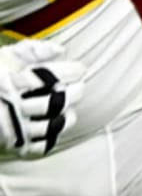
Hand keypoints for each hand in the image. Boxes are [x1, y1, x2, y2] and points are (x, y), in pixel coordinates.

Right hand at [0, 39, 85, 155]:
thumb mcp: (3, 58)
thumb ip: (30, 50)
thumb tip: (60, 49)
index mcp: (8, 83)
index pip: (47, 77)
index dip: (70, 72)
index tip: (79, 68)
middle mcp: (11, 106)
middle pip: (54, 102)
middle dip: (73, 93)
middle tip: (79, 87)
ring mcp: (13, 129)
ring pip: (51, 125)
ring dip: (67, 115)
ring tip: (70, 106)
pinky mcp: (14, 146)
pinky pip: (42, 145)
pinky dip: (55, 134)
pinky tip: (59, 121)